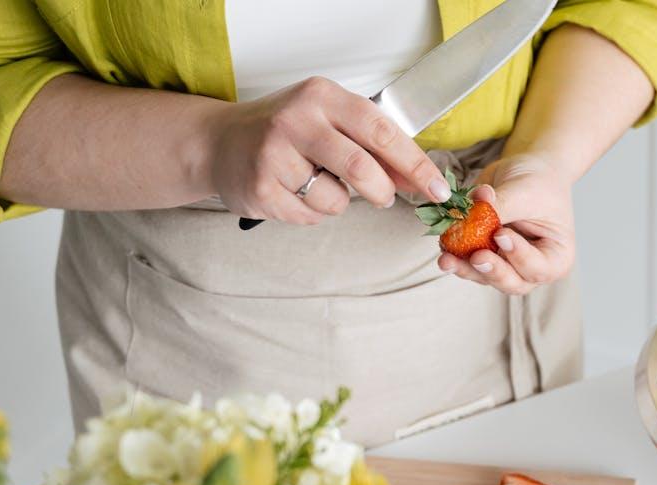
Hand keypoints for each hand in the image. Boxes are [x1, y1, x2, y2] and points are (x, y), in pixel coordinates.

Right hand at [207, 77, 450, 223]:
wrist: (219, 142)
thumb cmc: (284, 131)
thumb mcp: (330, 121)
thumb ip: (374, 146)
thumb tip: (420, 179)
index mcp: (322, 96)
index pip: (382, 131)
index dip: (415, 164)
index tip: (438, 188)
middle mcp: (297, 120)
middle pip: (362, 169)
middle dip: (382, 191)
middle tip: (382, 196)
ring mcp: (275, 156)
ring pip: (337, 200)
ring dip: (339, 202)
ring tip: (317, 183)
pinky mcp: (261, 189)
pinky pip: (310, 216)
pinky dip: (313, 212)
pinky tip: (293, 193)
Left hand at [438, 154, 575, 295]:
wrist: (527, 170)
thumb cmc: (539, 181)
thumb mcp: (525, 191)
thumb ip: (501, 207)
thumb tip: (469, 217)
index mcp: (556, 257)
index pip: (538, 267)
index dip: (519, 256)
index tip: (501, 235)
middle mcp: (533, 268)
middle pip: (512, 282)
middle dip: (492, 272)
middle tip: (476, 257)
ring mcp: (507, 265)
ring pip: (486, 277)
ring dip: (466, 269)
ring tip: (448, 258)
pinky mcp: (486, 256)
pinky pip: (469, 263)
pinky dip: (456, 257)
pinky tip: (444, 247)